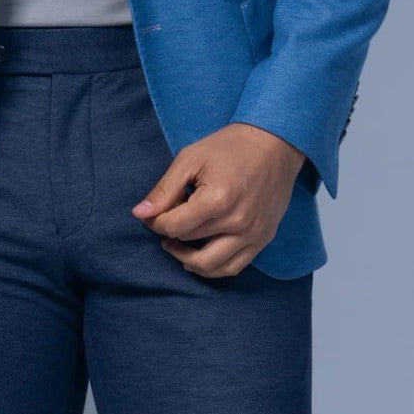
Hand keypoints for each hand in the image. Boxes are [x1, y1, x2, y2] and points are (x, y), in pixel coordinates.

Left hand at [131, 123, 305, 277]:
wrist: (273, 144)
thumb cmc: (229, 147)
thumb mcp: (191, 158)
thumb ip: (165, 189)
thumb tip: (139, 214)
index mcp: (216, 200)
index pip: (174, 226)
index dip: (156, 222)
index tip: (152, 213)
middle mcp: (237, 223)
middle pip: (189, 242)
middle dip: (170, 233)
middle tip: (165, 219)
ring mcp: (253, 235)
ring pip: (211, 266)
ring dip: (186, 260)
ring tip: (175, 244)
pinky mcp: (263, 240)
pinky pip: (234, 267)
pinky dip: (213, 268)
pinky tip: (199, 258)